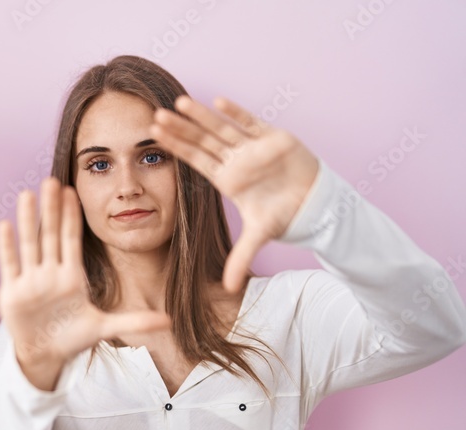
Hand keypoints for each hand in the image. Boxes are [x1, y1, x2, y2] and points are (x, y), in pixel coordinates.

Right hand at [0, 178, 170, 389]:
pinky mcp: (13, 292)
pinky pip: (10, 264)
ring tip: (27, 194)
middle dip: (52, 209)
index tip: (73, 192)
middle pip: (51, 235)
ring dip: (29, 221)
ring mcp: (31, 281)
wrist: (45, 354)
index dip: (72, 217)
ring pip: (30, 244)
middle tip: (52, 180)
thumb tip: (168, 320)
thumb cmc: (72, 337)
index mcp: (72, 277)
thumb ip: (134, 322)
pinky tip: (5, 225)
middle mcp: (51, 273)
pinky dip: (7, 247)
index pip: (72, 241)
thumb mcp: (104, 328)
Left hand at [149, 96, 319, 292]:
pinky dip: (236, 113)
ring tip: (179, 103)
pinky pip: (251, 123)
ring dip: (202, 116)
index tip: (154, 136)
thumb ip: (241, 258)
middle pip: (202, 141)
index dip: (176, 148)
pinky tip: (218, 102)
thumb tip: (228, 288)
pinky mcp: (273, 137)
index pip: (195, 160)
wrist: (314, 204)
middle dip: (180, 129)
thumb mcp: (258, 237)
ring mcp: (252, 147)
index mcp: (226, 179)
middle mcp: (235, 160)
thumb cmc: (284, 215)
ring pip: (222, 128)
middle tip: (156, 116)